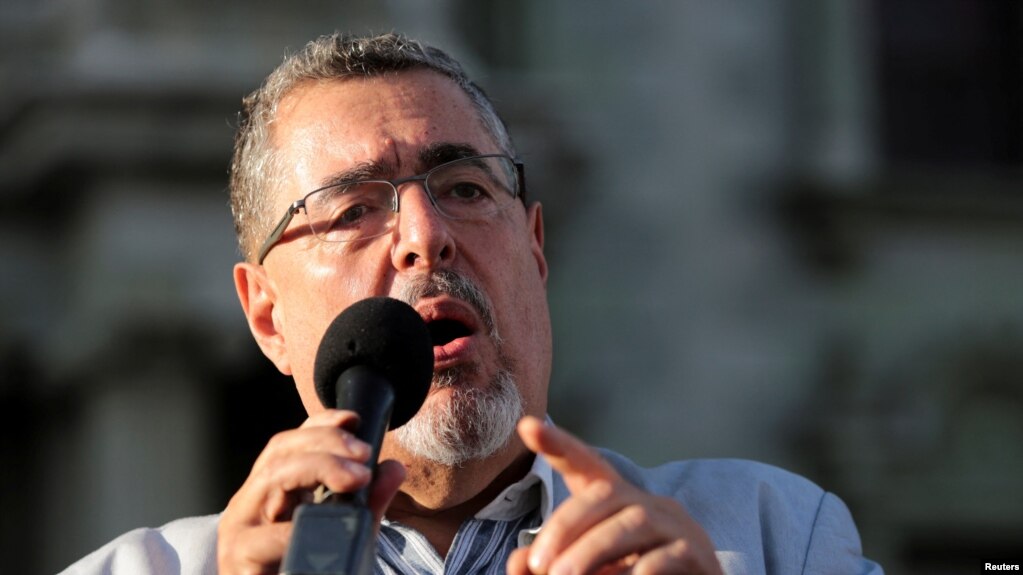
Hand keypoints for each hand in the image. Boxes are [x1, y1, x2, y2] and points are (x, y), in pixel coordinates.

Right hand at [216, 409, 405, 574]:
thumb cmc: (309, 571)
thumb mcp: (345, 534)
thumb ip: (368, 502)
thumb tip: (395, 468)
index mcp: (272, 492)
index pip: (290, 443)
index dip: (321, 424)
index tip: (354, 419)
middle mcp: (251, 503)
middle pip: (281, 451)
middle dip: (326, 442)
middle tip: (364, 454)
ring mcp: (240, 528)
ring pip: (272, 477)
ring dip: (318, 467)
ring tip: (355, 477)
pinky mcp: (238, 558)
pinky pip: (263, 537)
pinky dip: (296, 528)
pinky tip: (324, 528)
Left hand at [508, 416, 721, 574]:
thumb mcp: (586, 570)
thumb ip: (552, 564)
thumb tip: (518, 562)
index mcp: (618, 503)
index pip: (586, 465)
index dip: (558, 445)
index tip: (527, 426)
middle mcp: (648, 505)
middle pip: (605, 493)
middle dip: (567, 526)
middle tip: (539, 565)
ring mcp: (677, 527)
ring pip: (634, 521)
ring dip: (592, 550)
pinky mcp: (698, 555)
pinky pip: (667, 556)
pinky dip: (635, 571)